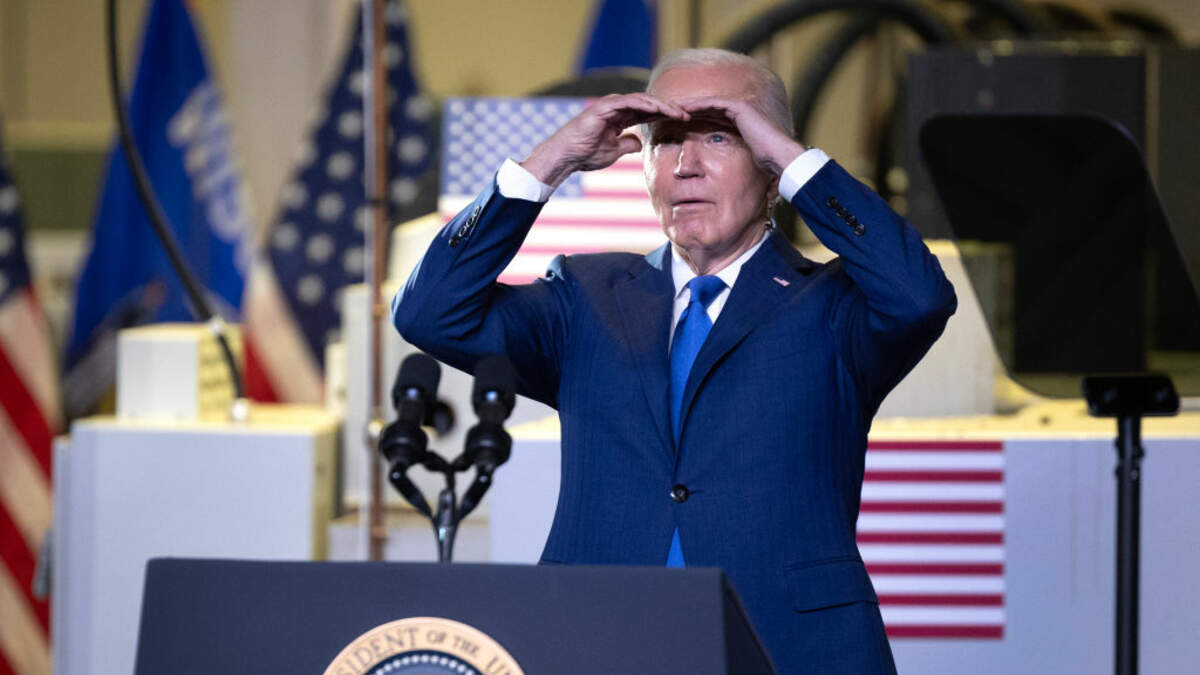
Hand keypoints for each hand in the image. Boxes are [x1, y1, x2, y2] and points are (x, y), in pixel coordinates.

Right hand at [521, 94, 689, 186]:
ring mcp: (611, 105)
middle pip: (649, 105)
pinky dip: (645, 104)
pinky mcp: (605, 107)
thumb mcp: (614, 151)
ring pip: (642, 101)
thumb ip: (628, 145)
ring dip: (661, 106)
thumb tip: (640, 143)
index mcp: (621, 118)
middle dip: (669, 109)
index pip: (648, 114)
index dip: (666, 117)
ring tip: (678, 112)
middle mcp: (617, 108)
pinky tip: (659, 109)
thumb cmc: (586, 154)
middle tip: (688, 114)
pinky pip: (629, 102)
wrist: (567, 157)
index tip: (684, 122)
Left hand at [674, 96, 806, 174]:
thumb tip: (734, 186)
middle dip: (685, 110)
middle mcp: (738, 112)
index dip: (692, 120)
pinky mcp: (738, 107)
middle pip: (705, 108)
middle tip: (666, 112)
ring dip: (687, 105)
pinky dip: (695, 106)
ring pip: (706, 104)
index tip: (674, 125)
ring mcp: (738, 107)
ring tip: (668, 108)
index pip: (709, 118)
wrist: (780, 158)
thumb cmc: (766, 166)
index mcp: (737, 123)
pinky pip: (711, 104)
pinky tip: (680, 109)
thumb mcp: (744, 164)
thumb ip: (735, 165)